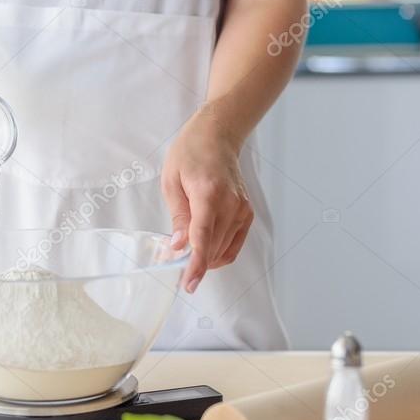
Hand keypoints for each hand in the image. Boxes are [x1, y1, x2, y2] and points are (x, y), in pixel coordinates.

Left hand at [162, 117, 252, 292]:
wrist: (218, 136)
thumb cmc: (190, 153)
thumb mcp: (172, 182)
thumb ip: (177, 217)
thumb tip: (177, 246)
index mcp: (209, 194)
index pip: (203, 239)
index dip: (196, 265)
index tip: (188, 284)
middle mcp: (231, 204)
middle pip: (213, 248)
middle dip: (194, 263)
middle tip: (174, 264)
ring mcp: (242, 210)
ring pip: (223, 250)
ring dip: (205, 259)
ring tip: (187, 254)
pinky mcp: (247, 213)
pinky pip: (234, 244)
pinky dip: (219, 253)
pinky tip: (204, 251)